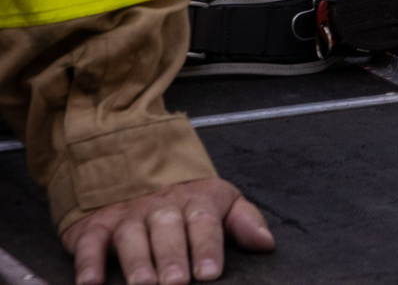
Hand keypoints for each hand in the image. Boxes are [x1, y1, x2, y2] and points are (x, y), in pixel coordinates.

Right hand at [65, 177, 272, 284]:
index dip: (207, 248)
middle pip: (167, 230)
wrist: (134, 168)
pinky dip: (88, 263)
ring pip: (130, 236)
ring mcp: (126, 216)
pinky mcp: (94, 227)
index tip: (211, 273)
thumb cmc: (185, 198)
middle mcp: (160, 207)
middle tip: (176, 283)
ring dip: (136, 262)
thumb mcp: (221, 201)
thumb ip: (244, 221)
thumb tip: (266, 243)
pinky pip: (89, 244)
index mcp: (195, 200)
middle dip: (172, 257)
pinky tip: (90, 283)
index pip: (204, 222)